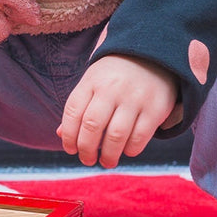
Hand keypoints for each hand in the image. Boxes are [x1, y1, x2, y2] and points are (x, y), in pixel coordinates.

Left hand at [57, 54, 181, 167]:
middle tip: (87, 160)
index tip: (70, 149)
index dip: (68, 135)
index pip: (72, 112)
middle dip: (86, 149)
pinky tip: (127, 151)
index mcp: (91, 82)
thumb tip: (60, 134)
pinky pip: (140, 136)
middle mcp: (111, 89)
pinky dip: (131, 149)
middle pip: (92, 126)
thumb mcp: (92, 82)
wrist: (152, 55)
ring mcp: (134, 98)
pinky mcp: (155, 108)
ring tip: (107, 162)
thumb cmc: (114, 75)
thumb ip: (78, 107)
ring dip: (109, 154)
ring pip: (116, 135)